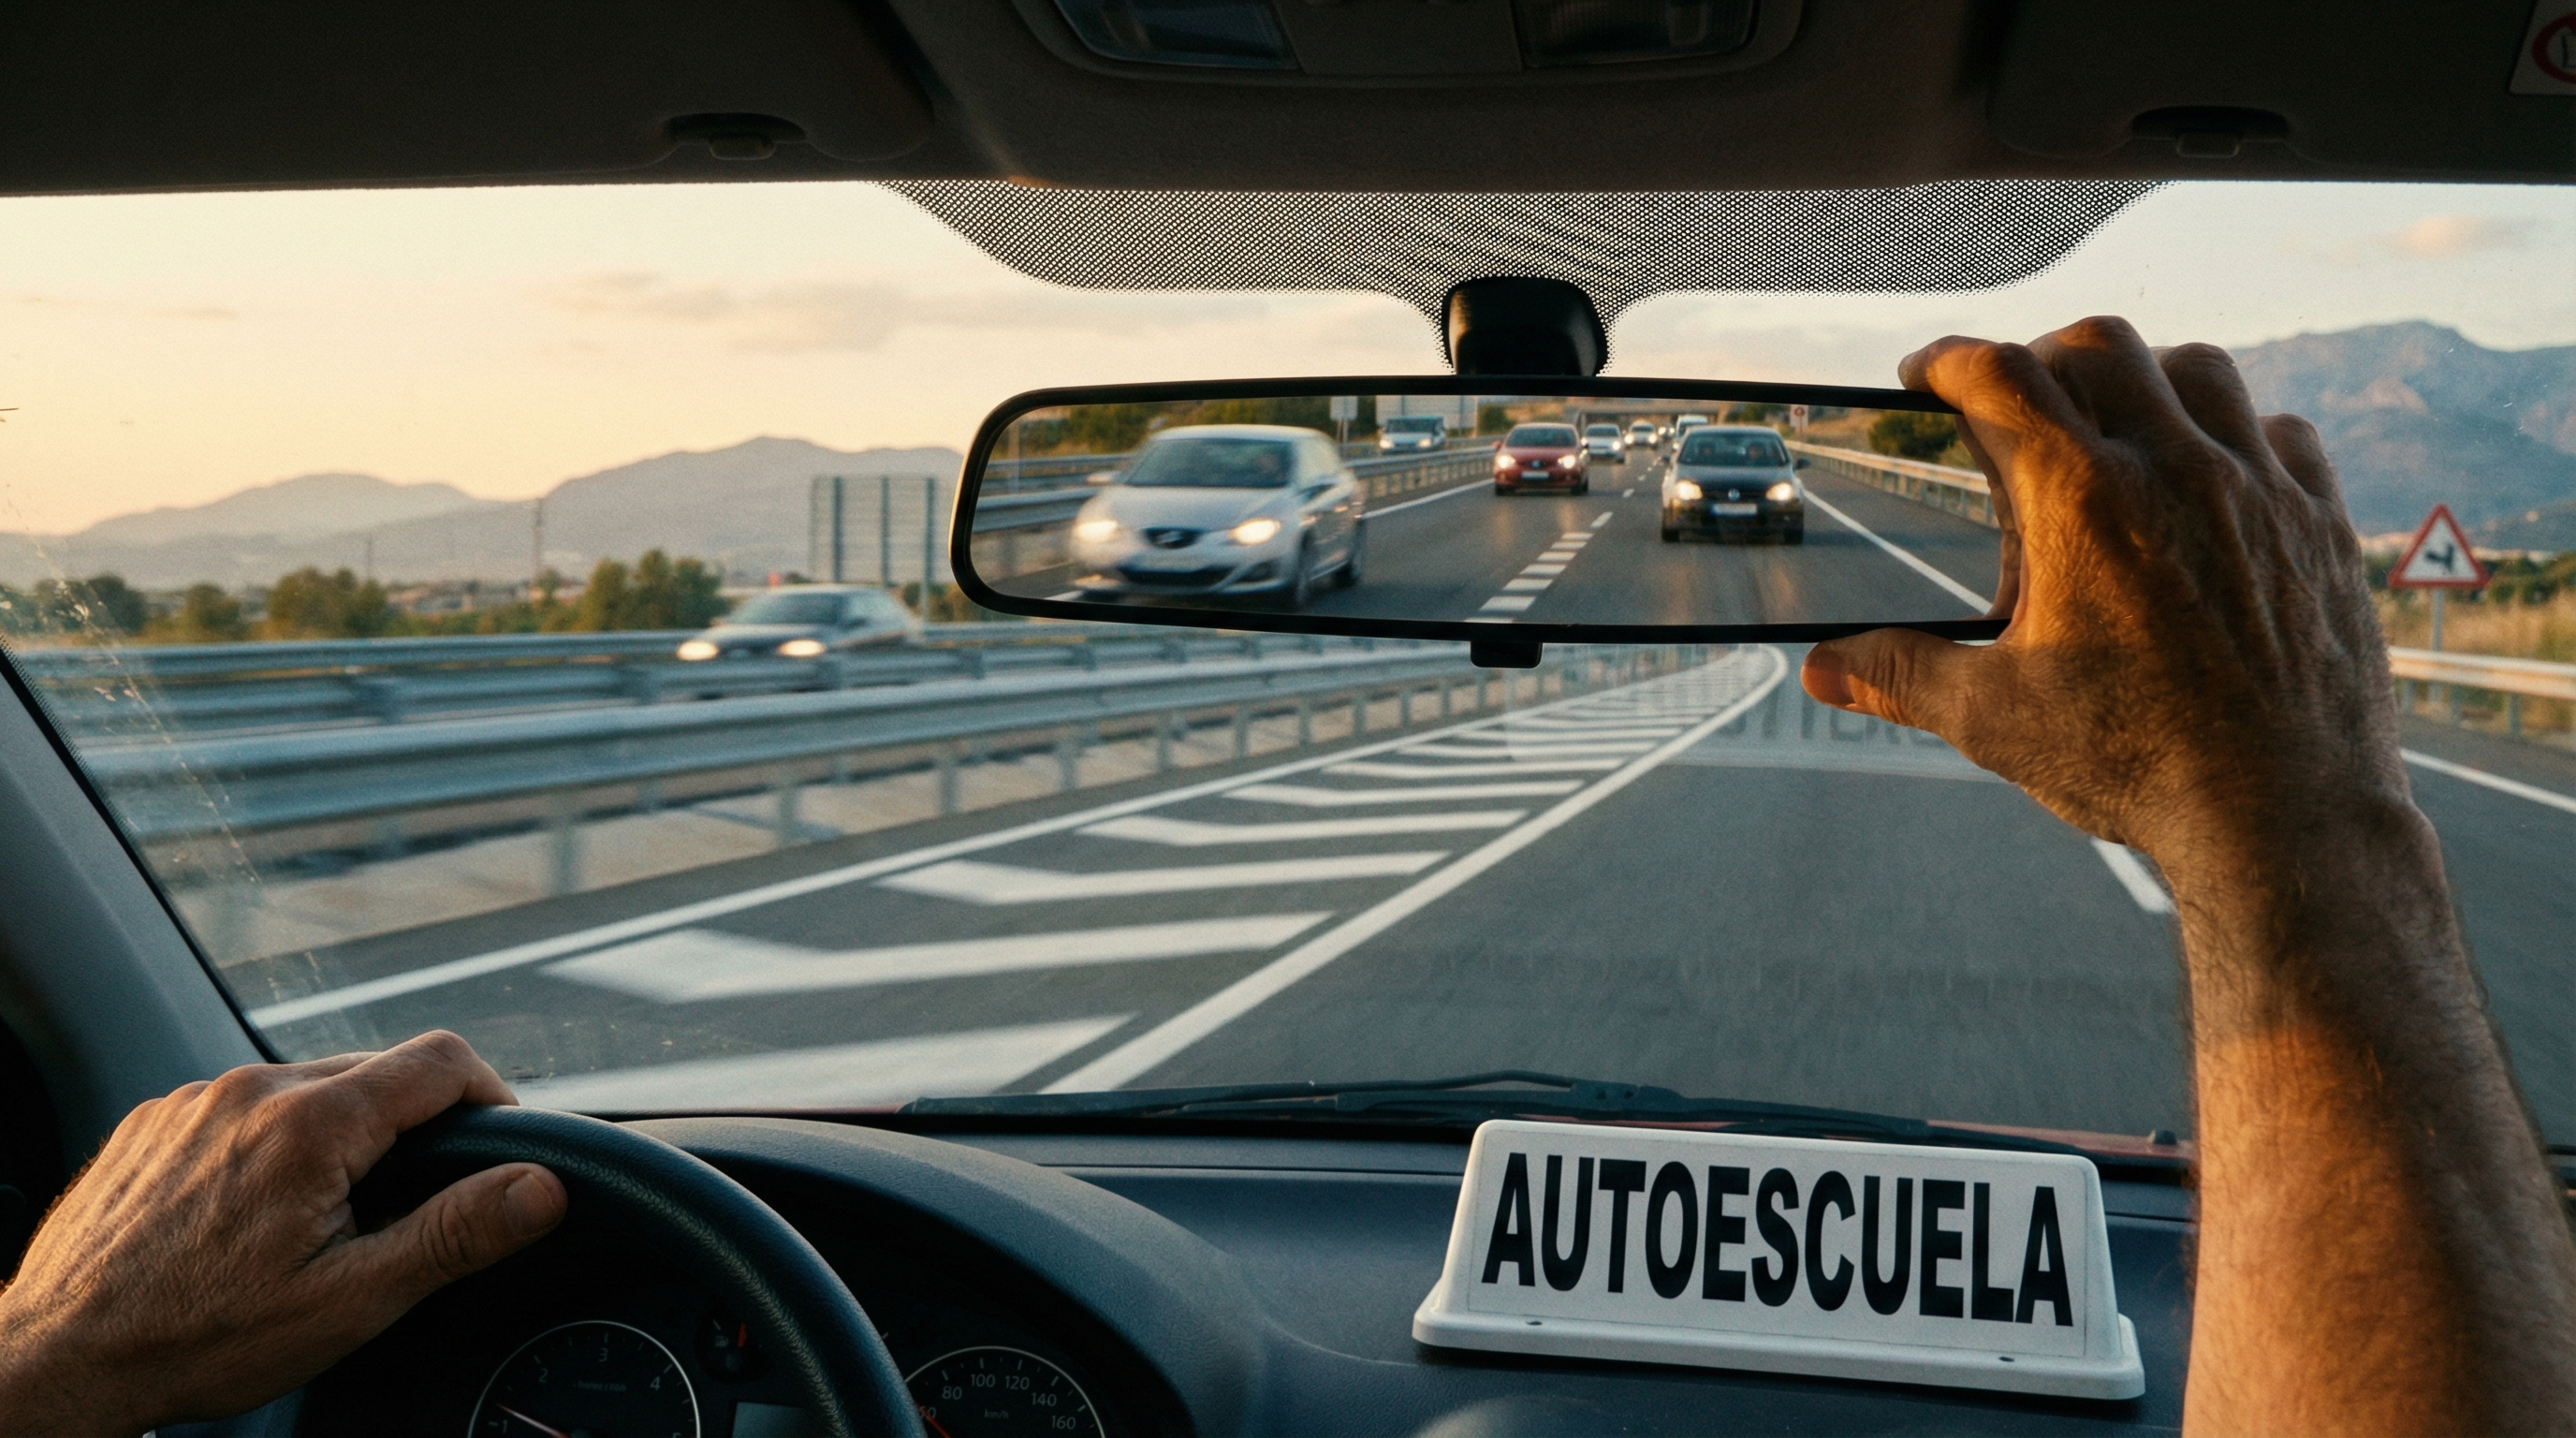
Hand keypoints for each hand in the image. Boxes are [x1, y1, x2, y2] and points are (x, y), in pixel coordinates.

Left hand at [0, 1031, 565, 1433]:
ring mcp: (195, 1100)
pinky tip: (256, 1213)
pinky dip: (273, 1143)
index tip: (498, 1146)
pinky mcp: (154, 1119)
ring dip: (341, 1134)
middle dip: (413, 1127)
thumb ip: (455, 1233)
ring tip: (326, 1219)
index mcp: (312, 1124)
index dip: (492, 1097)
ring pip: (308, 1086)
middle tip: (410, 1207)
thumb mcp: (350, 1300)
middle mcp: (251, 1089)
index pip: (444, 1060)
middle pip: (378, 1070)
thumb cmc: (198, 1340)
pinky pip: (244, 1106)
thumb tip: (541, 1187)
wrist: (57, 1361)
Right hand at [1800, 315, 2400, 875]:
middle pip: (2098, 347)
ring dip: (2145, 380)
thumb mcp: (1994, 719)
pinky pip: (2281, 434)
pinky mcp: (2320, 524)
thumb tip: (1819, 671)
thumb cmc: (2138, 766)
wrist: (2284, 820)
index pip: (1997, 377)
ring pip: (2199, 371)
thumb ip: (1900, 675)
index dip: (1947, 360)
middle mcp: (2174, 471)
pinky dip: (2236, 434)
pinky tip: (2212, 480)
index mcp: (2081, 503)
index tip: (1924, 373)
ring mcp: (2259, 490)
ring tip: (2115, 426)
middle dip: (2040, 358)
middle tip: (2014, 401)